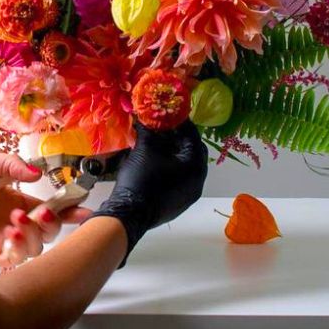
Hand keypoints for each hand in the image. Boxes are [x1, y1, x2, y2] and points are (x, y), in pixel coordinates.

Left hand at [0, 150, 90, 266]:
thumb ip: (10, 165)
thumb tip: (36, 172)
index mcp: (14, 200)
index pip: (47, 208)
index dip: (67, 209)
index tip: (82, 208)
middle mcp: (12, 222)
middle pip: (47, 231)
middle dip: (53, 224)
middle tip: (46, 214)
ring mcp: (2, 240)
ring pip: (36, 247)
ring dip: (34, 234)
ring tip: (17, 221)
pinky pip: (16, 258)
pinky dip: (19, 247)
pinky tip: (10, 234)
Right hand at [93, 120, 208, 264]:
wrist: (130, 214)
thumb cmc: (141, 179)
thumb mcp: (144, 149)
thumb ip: (148, 130)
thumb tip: (146, 116)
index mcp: (195, 165)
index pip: (193, 136)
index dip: (180, 122)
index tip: (169, 114)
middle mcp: (198, 180)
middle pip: (192, 151)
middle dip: (178, 137)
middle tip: (163, 127)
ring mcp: (190, 193)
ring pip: (187, 165)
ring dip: (174, 152)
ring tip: (157, 142)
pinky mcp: (181, 201)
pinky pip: (182, 178)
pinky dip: (173, 166)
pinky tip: (156, 161)